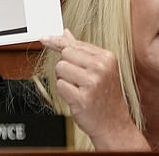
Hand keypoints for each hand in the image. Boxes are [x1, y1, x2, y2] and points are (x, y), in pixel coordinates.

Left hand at [40, 29, 148, 149]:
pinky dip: (64, 92)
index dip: (57, 41)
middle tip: (78, 79)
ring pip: (60, 69)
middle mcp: (101, 67)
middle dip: (66, 67)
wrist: (114, 124)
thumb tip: (66, 33)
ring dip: (64, 80)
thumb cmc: (105, 97)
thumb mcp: (99, 69)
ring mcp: (92, 82)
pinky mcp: (82, 97)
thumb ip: (81, 50)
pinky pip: (60, 85)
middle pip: (65, 54)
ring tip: (79, 89)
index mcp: (106, 57)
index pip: (74, 44)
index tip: (44, 38)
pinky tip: (77, 98)